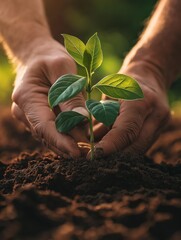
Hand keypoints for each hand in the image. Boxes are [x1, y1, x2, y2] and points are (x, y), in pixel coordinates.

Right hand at [12, 39, 88, 157]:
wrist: (37, 54)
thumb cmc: (50, 58)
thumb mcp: (62, 68)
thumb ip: (70, 94)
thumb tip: (82, 120)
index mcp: (27, 97)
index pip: (44, 126)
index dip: (60, 141)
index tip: (77, 152)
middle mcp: (24, 111)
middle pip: (46, 135)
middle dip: (66, 146)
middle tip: (87, 154)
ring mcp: (30, 116)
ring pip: (49, 136)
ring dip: (66, 144)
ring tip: (85, 151)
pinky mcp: (39, 117)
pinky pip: (51, 131)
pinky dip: (64, 137)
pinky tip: (78, 142)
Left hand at [93, 63, 170, 156]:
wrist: (149, 76)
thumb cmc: (123, 82)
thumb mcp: (108, 94)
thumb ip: (100, 117)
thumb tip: (86, 141)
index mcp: (141, 102)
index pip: (126, 131)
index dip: (109, 147)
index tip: (92, 157)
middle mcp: (156, 114)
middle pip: (136, 146)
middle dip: (113, 157)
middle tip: (93, 162)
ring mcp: (161, 123)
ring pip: (139, 149)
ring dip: (118, 155)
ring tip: (100, 157)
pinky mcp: (160, 130)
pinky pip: (141, 145)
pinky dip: (125, 150)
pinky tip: (112, 151)